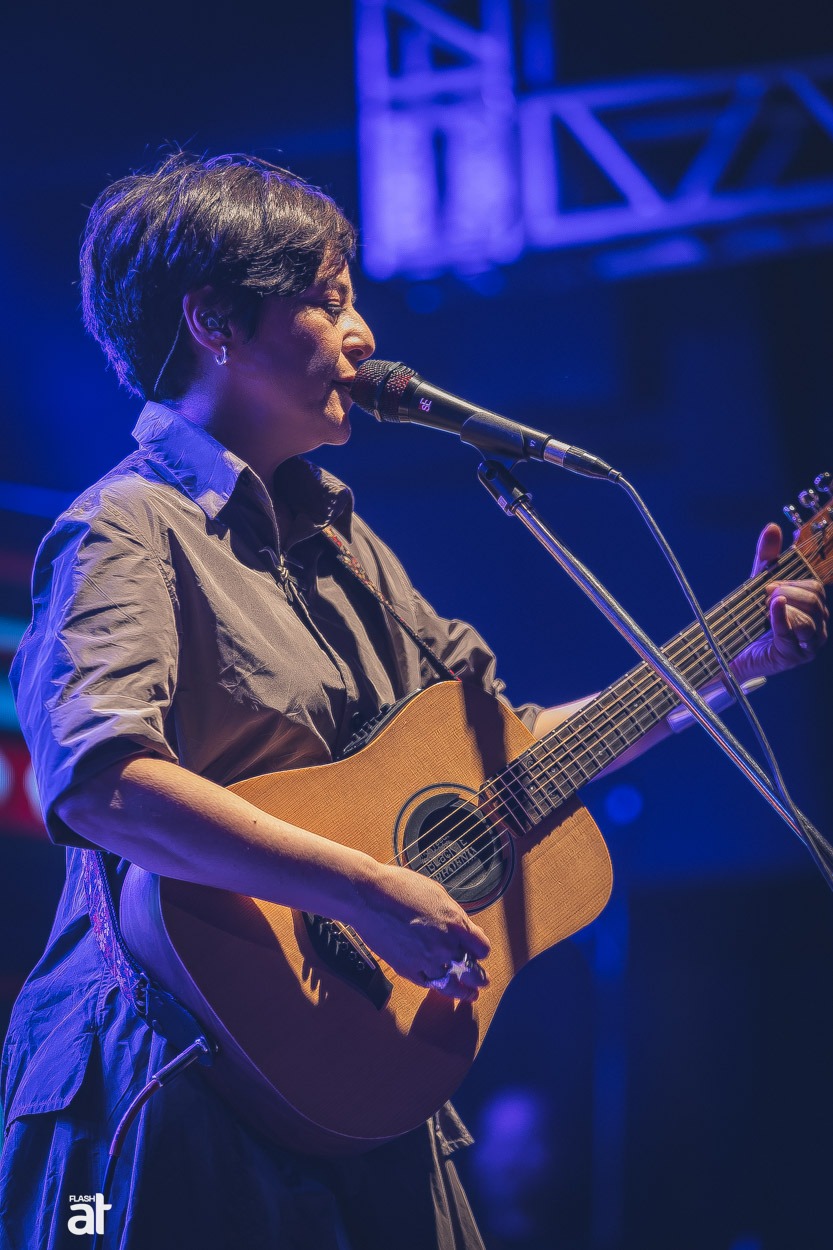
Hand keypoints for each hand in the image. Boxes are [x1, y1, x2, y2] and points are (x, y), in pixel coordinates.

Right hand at [347, 862, 489, 1001]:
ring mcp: (426, 960)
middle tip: (482, 983)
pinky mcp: (407, 969)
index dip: (481, 952)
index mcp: (455, 923)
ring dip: (461, 991)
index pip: (482, 948)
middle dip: (479, 978)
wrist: (369, 896)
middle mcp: (445, 945)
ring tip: (467, 995)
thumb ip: (455, 915)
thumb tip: (466, 928)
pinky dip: (436, 986)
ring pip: (451, 984)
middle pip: (472, 971)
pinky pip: (428, 983)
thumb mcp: (437, 894)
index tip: (479, 954)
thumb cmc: (400, 887)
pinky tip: (440, 986)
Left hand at [732, 523, 828, 683]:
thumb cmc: (749, 622)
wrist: (732, 654)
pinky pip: (794, 630)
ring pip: (810, 614)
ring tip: (764, 604)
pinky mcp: (797, 656)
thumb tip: (772, 527)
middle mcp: (817, 625)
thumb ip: (767, 559)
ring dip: (784, 604)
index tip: (771, 580)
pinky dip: (782, 616)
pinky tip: (772, 607)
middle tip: (764, 593)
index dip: (794, 578)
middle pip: (815, 597)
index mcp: (811, 608)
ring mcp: (810, 643)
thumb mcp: (757, 585)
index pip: (814, 585)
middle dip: (788, 590)